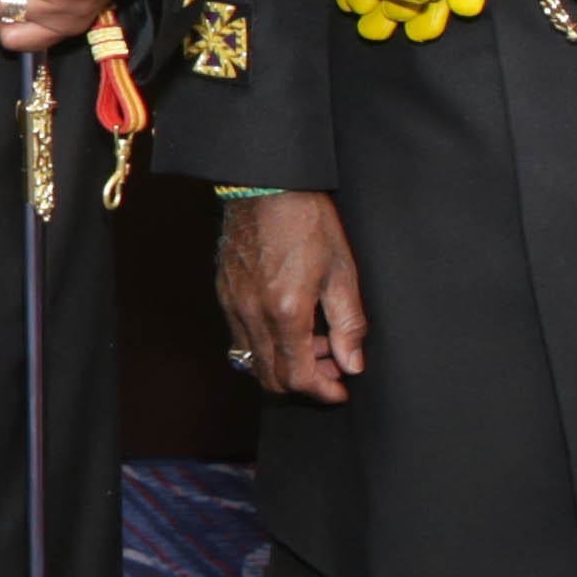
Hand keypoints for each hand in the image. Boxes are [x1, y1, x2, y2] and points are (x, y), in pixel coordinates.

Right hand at [215, 189, 367, 400]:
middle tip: (332, 366)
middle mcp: (252, 314)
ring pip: (252, 359)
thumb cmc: (306, 221)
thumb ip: (348, 323)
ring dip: (284, 363)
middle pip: (270, 376)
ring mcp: (233, 304)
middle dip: (304, 381)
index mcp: (285, 311)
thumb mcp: (341, 271)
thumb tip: (353, 362)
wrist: (264, 184)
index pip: (297, 376)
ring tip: (315, 342)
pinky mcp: (224, 292)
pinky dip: (265, 344)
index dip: (321, 391)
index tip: (340, 390)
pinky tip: (289, 324)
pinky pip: (240, 336)